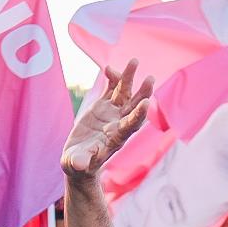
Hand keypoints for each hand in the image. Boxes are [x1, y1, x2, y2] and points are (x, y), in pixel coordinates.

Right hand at [63, 59, 153, 178]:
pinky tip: (109, 69)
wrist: (79, 160)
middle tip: (150, 79)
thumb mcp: (77, 165)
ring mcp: (112, 114)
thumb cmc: (79, 165)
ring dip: (129, 79)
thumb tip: (79, 164)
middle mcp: (118, 124)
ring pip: (124, 94)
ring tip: (134, 61)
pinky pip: (111, 90)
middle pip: (134, 107)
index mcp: (116, 139)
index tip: (146, 103)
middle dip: (143, 93)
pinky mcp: (103, 107)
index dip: (138, 115)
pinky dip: (112, 80)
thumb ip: (80, 162)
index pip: (131, 125)